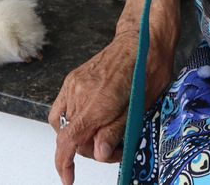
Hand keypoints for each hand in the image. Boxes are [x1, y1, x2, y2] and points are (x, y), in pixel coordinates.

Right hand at [50, 17, 176, 184]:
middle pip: (70, 136)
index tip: (68, 178)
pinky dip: (71, 120)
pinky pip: (62, 107)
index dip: (64, 163)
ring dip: (80, 135)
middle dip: (89, 149)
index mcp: (98, 102)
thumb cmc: (148, 68)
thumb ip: (116, 131)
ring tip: (104, 134)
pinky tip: (91, 120)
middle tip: (113, 149)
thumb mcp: (140, 106)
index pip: (69, 140)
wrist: (143, 39)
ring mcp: (74, 84)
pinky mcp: (74, 79)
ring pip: (63, 123)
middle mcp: (81, 92)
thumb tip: (98, 153)